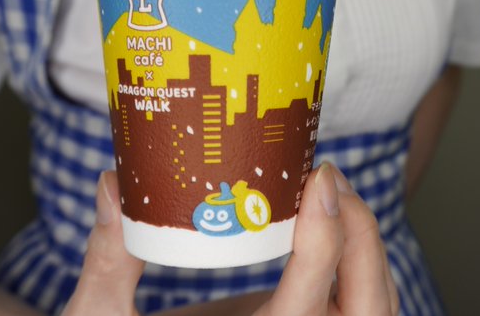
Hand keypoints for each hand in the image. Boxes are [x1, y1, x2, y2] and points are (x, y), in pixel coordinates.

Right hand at [62, 164, 398, 315]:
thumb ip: (106, 259)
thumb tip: (111, 185)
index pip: (306, 307)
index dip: (326, 240)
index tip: (319, 179)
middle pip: (367, 309)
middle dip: (359, 235)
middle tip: (327, 177)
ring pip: (373, 308)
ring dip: (364, 245)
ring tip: (330, 190)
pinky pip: (354, 307)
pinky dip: (356, 262)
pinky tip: (325, 221)